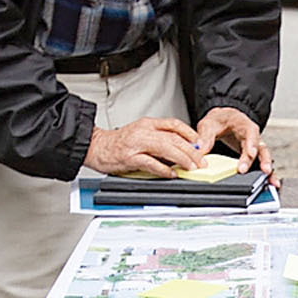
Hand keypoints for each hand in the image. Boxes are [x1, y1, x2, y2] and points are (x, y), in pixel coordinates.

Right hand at [84, 118, 202, 177]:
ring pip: (165, 148)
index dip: (189, 133)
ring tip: (191, 167)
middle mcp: (143, 131)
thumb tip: (179, 152)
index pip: (174, 124)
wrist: (95, 147)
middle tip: (201, 161)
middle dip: (191, 150)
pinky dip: (163, 169)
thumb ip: (158, 141)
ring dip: (182, 158)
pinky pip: (151, 162)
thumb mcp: (140, 135)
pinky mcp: (130, 157)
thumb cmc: (117, 143)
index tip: (200, 143)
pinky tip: (171, 173)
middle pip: (173, 138)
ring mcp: (136, 144)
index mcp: (147, 124)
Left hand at [194, 107, 272, 174]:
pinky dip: (267, 175)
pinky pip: (261, 166)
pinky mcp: (252, 158)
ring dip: (267, 169)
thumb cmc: (220, 120)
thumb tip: (200, 148)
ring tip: (270, 181)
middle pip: (260, 149)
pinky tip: (271, 184)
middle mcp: (253, 138)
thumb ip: (205, 136)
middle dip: (262, 160)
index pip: (251, 134)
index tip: (251, 153)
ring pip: (264, 158)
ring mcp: (254, 149)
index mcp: (245, 126)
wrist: (223, 121)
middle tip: (261, 171)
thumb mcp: (209, 124)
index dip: (252, 144)